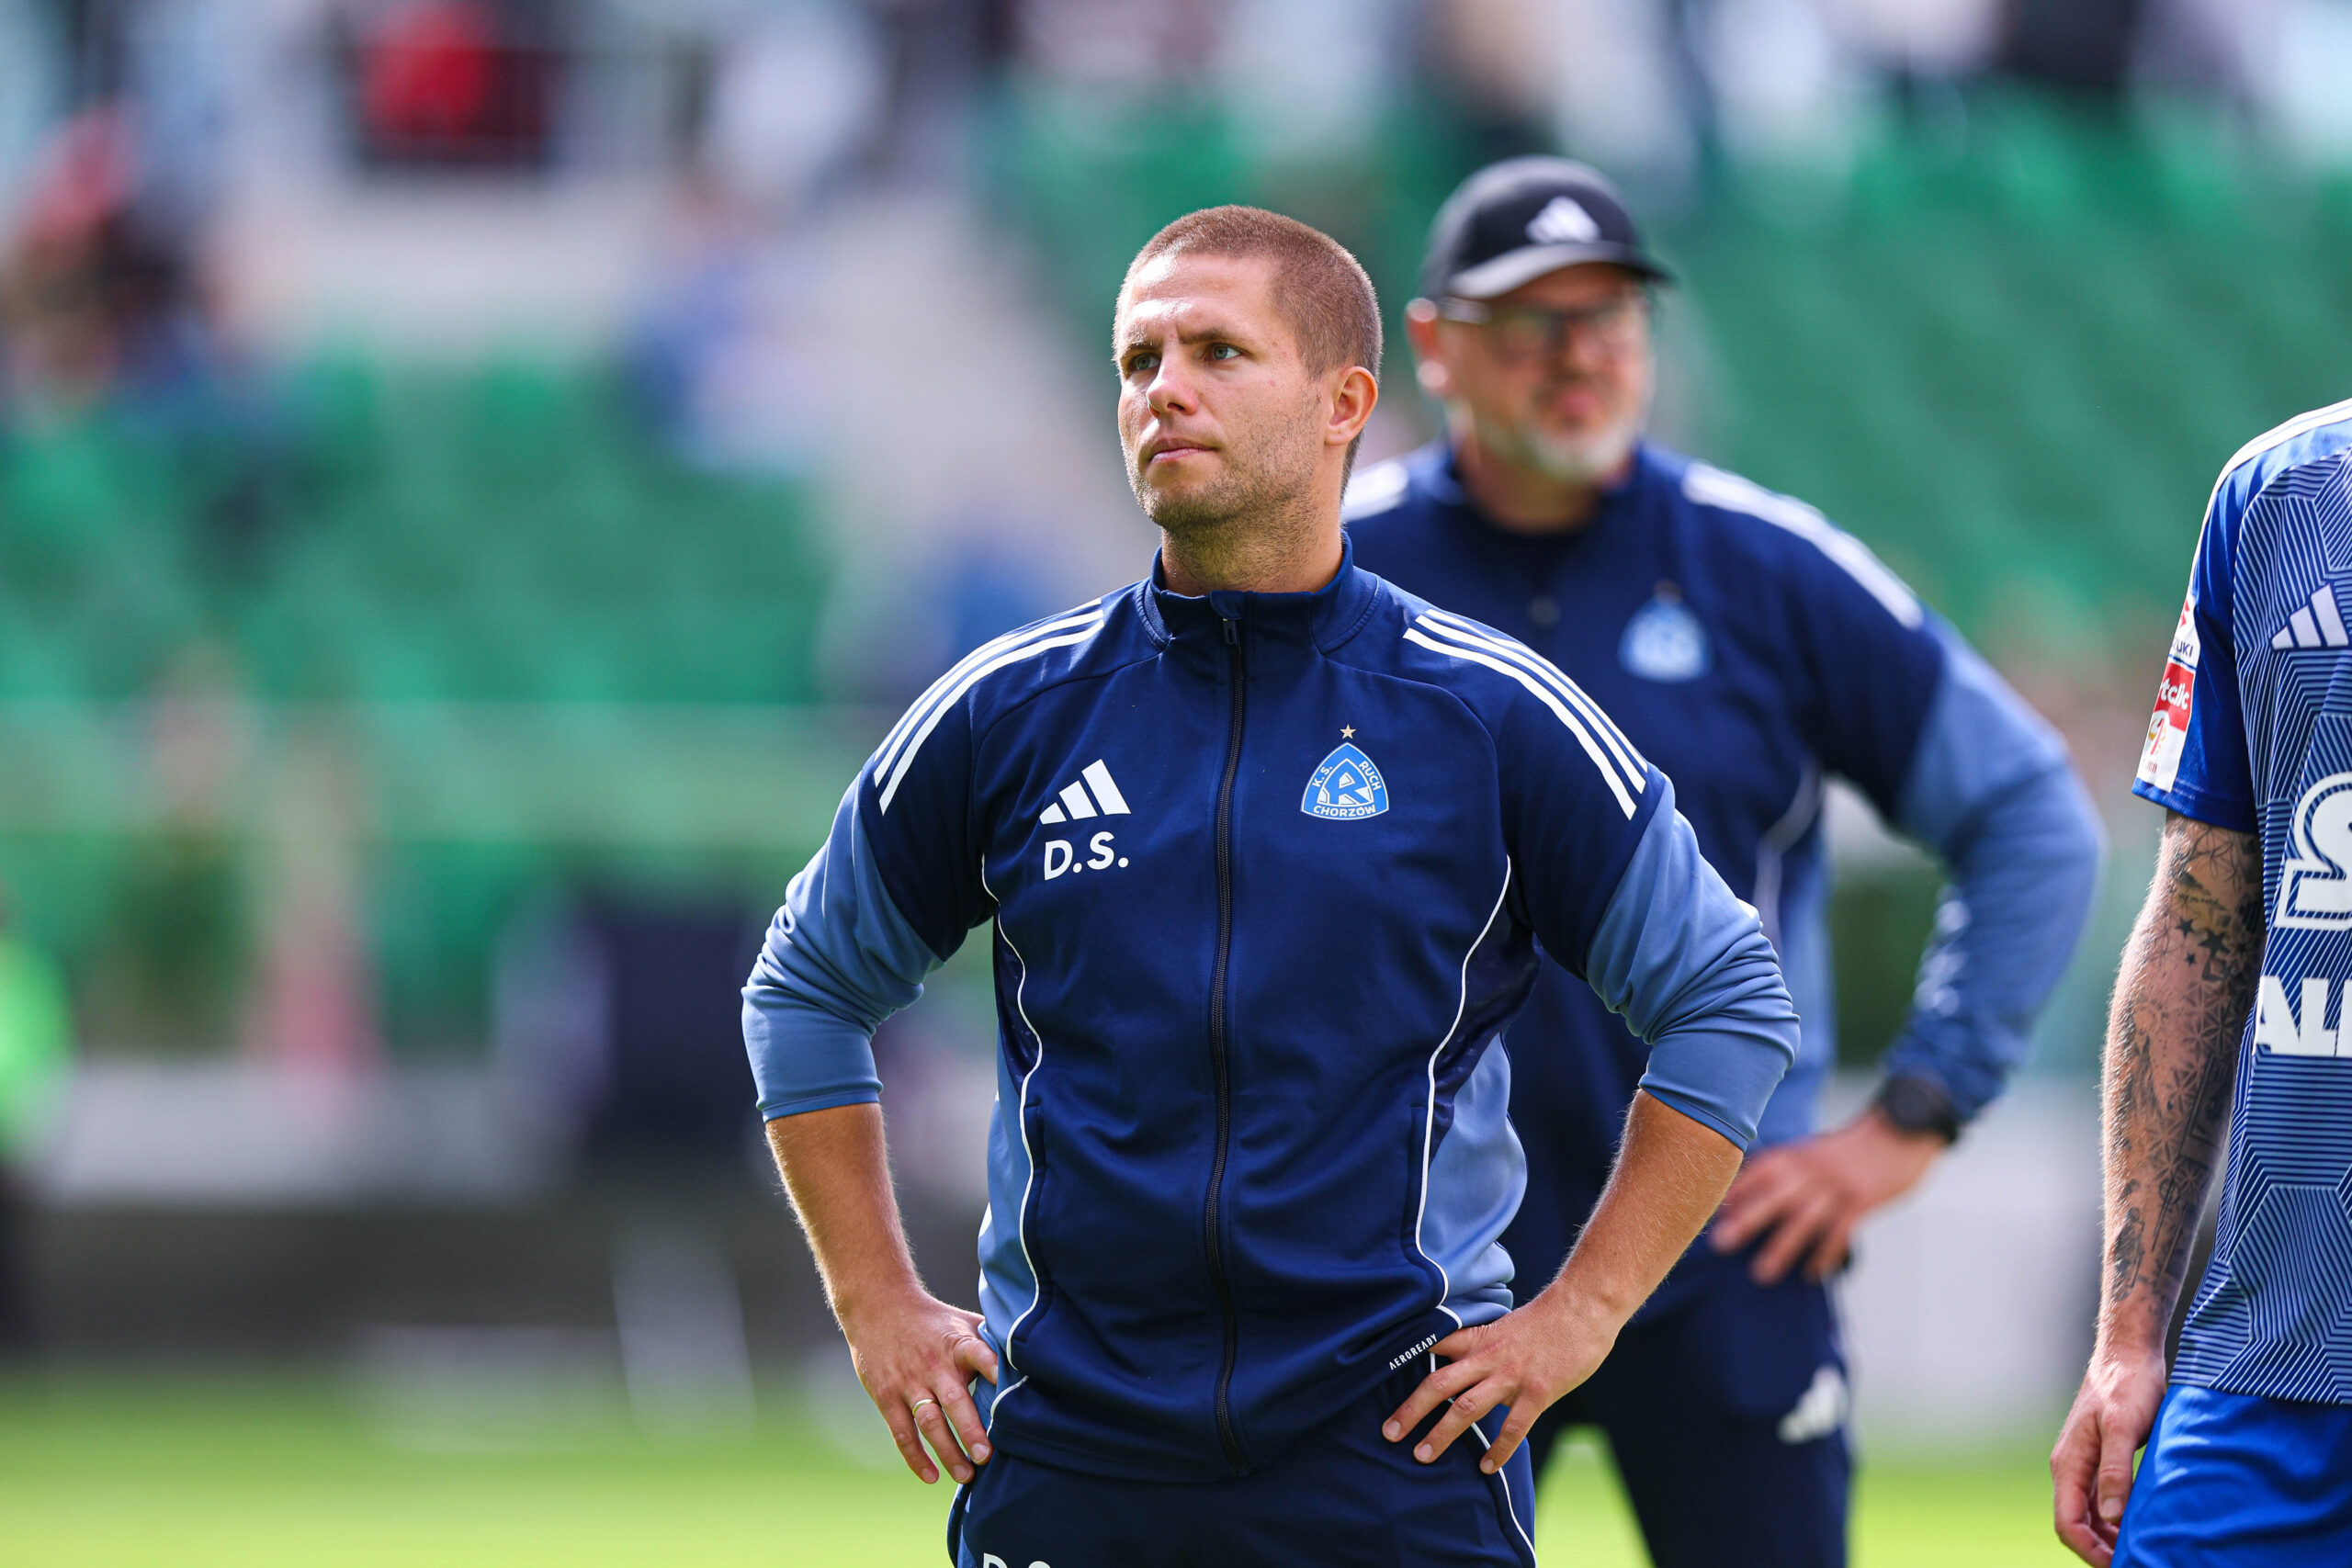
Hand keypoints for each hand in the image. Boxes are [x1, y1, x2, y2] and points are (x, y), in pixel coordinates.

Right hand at [839, 1291, 1000, 1484]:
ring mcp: (908, 1383)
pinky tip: (932, 1477)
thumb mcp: (962, 1322)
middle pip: (953, 1401)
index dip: (993, 1367)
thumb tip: (1030, 1360)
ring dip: (947, 1451)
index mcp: (957, 1344)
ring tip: (966, 1475)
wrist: (878, 1306)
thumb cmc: (932, 1320)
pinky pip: (901, 1433)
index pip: (978, 1354)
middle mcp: (933, 1365)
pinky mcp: (887, 1397)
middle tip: (986, 1456)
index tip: (1007, 1385)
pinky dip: (915, 1457)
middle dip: (970, 1430)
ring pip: (928, 1422)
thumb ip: (990, 1342)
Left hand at [1380, 1290, 1616, 1473]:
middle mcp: (1488, 1358)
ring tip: (1422, 1456)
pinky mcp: (1538, 1391)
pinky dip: (1499, 1449)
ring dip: (1441, 1433)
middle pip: (1439, 1384)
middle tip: (1389, 1432)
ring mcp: (1511, 1376)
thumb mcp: (1505, 1326)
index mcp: (1478, 1339)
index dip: (1405, 1364)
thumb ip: (1483, 1347)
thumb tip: (1464, 1365)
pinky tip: (1486, 1466)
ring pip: (1466, 1408)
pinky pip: (1513, 1427)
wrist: (1582, 1308)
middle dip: (1411, 1410)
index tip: (1377, 1382)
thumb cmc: (1546, 1318)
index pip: (1433, 1350)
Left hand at [1710, 1108, 1943, 1283]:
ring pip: (1804, 1220)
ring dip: (1781, 1248)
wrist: (1902, 1130)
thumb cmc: (1851, 1148)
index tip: (1708, 1211)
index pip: (1758, 1171)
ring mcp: (1838, 1185)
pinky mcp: (1863, 1200)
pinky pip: (1839, 1232)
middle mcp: (1812, 1168)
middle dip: (1746, 1220)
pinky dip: (1824, 1255)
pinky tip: (1811, 1274)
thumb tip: (1747, 1194)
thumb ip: (1787, 1169)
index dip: (1734, 1192)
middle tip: (1719, 1244)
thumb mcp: (1814, 1150)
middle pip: (1775, 1195)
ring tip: (1761, 1274)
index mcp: (1796, 1154)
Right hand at [2051, 1341, 2166, 1564]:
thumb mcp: (2122, 1427)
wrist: (2127, 1354)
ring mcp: (2085, 1465)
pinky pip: (2103, 1502)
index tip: (2122, 1565)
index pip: (2067, 1523)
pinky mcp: (2101, 1461)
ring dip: (2111, 1538)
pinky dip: (2118, 1521)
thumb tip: (2113, 1518)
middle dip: (2101, 1550)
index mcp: (2068, 1463)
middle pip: (2076, 1525)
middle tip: (2140, 1561)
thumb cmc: (2126, 1385)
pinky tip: (2142, 1526)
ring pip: (2090, 1517)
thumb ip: (2115, 1472)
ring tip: (2145, 1549)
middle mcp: (2071, 1468)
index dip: (2090, 1552)